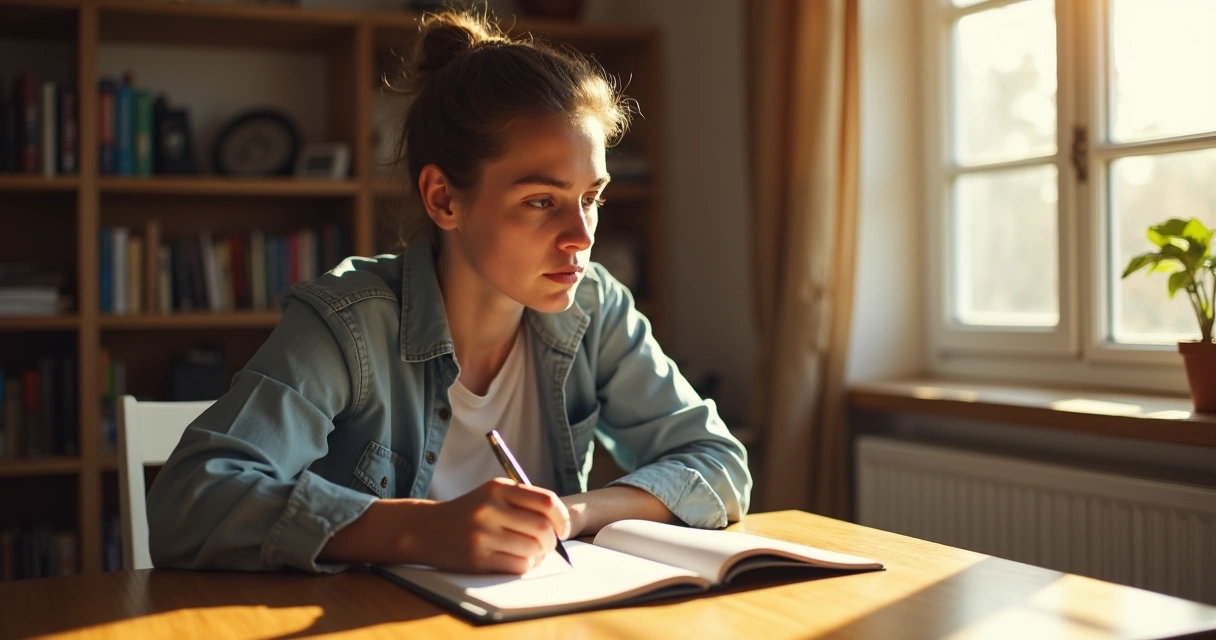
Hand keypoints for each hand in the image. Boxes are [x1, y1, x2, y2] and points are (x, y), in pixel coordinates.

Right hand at [421, 478, 570, 573]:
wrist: (424, 528)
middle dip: (551, 541)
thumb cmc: (467, 513)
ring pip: (532, 549)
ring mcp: (483, 534)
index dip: (562, 518)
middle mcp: (491, 509)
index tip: (563, 529)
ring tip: (531, 554)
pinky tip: (517, 561)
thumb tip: (560, 526)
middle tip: (546, 546)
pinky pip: (517, 566)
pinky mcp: (477, 557)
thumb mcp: (492, 495)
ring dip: (539, 556)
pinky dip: (525, 566)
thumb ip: (523, 503)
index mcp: (498, 488)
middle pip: (542, 528)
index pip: (546, 501)